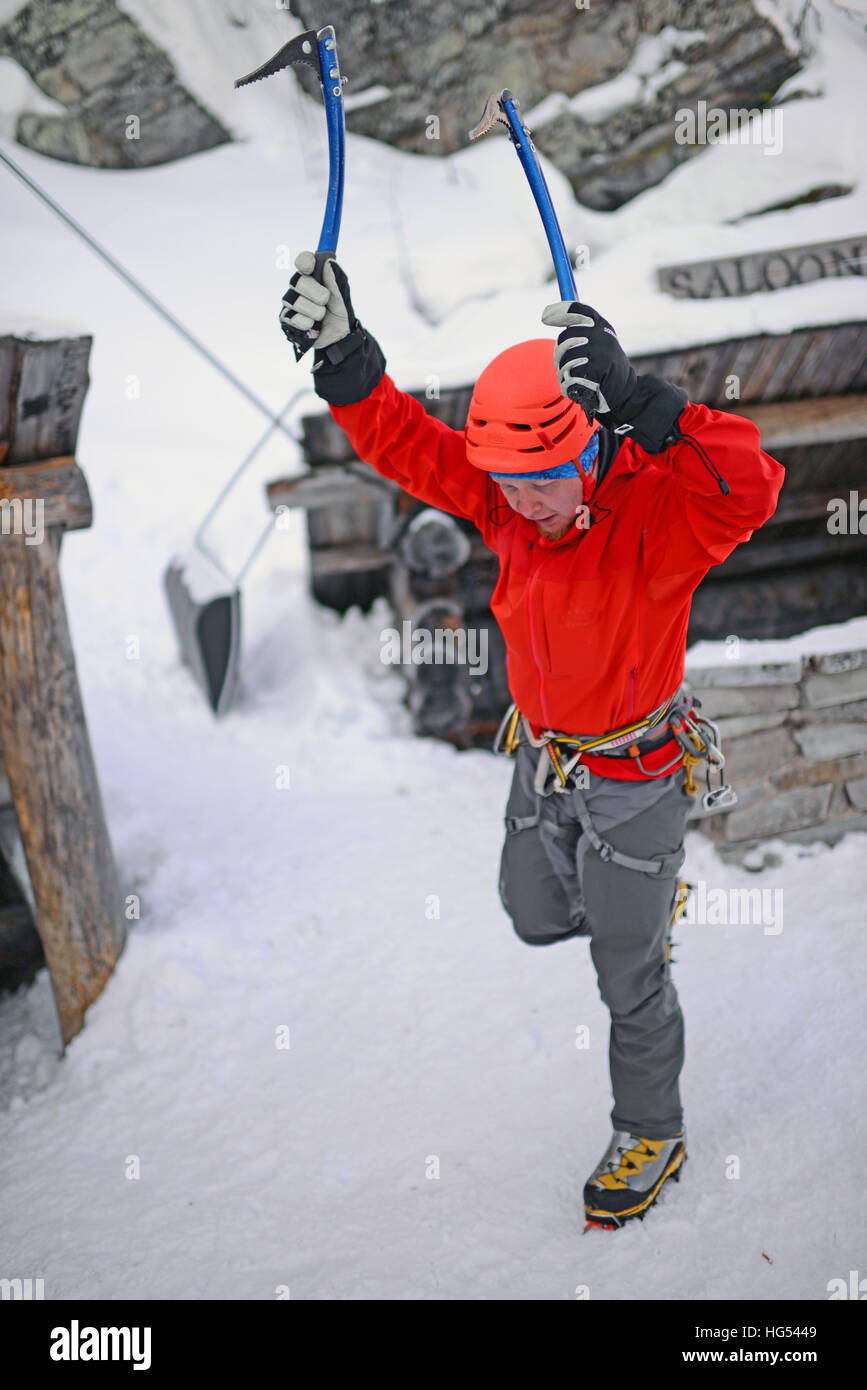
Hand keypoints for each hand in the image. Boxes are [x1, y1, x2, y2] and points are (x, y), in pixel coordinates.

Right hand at [279, 251, 357, 355]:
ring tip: (322, 316)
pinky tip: (314, 326)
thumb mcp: (341, 297)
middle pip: (297, 281)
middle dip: (315, 293)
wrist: (340, 336)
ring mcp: (291, 302)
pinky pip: (293, 318)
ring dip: (314, 311)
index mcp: (313, 276)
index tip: (310, 267)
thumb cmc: (339, 312)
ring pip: (295, 301)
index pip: (304, 261)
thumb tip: (328, 262)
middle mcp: (299, 286)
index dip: (305, 262)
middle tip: (325, 300)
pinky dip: (307, 323)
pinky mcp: (287, 319)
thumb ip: (334, 281)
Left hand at [541, 300, 636, 418]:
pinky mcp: (597, 372)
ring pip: (565, 361)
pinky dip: (569, 386)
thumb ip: (579, 325)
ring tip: (574, 377)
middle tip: (563, 364)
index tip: (545, 317)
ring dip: (564, 373)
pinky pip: (569, 378)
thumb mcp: (597, 339)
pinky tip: (578, 387)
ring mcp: (600, 353)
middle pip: (565, 339)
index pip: (577, 311)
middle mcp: (602, 336)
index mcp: (601, 326)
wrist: (623, 389)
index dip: (559, 312)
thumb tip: (548, 314)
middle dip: (559, 354)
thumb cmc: (604, 363)